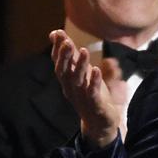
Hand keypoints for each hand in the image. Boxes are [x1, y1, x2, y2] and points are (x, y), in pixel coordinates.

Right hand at [50, 30, 123, 147]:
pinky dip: (94, 82)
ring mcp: (82, 98)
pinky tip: (97, 70)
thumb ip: (75, 56)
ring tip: (83, 51)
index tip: (57, 33)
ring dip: (80, 65)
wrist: (100, 124)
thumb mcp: (83, 73)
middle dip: (64, 56)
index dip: (57, 49)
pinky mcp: (96, 106)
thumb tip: (64, 37)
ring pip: (78, 80)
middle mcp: (71, 89)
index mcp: (68, 81)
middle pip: (64, 71)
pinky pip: (93, 93)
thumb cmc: (91, 95)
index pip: (59, 63)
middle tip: (66, 41)